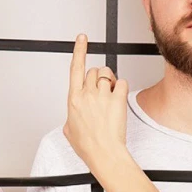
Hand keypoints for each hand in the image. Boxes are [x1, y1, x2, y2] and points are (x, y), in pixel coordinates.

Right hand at [64, 34, 128, 174]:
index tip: (82, 39)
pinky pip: (121, 83)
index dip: (79, 50)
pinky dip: (121, 89)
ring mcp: (102, 95)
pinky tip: (118, 100)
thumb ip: (71, 117)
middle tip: (102, 91)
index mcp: (74, 99)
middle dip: (98, 78)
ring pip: (107, 74)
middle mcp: (87, 94)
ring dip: (110, 82)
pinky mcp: (117, 99)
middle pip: (93, 70)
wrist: (104, 153)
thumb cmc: (88, 145)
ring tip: (111, 97)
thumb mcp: (69, 130)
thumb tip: (73, 117)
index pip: (75, 68)